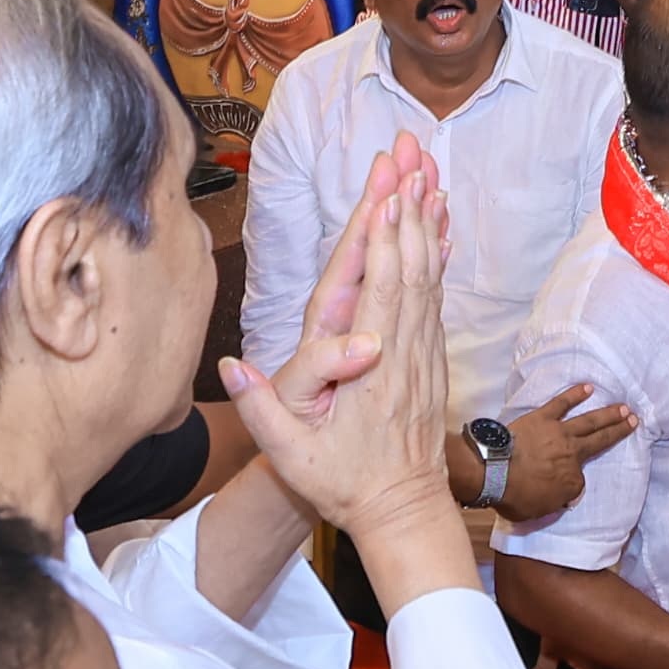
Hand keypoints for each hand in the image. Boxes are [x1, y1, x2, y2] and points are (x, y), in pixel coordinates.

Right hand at [223, 133, 459, 548]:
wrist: (402, 512)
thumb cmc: (343, 484)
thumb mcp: (292, 457)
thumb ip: (262, 410)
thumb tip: (232, 365)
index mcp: (374, 370)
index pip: (383, 292)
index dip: (387, 240)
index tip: (389, 193)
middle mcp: (406, 353)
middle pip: (412, 269)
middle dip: (411, 209)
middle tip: (413, 156)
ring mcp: (424, 355)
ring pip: (430, 278)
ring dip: (427, 224)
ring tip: (428, 174)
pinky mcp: (430, 361)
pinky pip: (436, 298)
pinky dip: (436, 258)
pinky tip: (437, 230)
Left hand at [495, 382, 637, 528]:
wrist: (492, 473)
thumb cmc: (513, 496)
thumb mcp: (539, 510)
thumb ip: (555, 500)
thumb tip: (563, 494)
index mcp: (571, 480)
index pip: (579, 482)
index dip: (570, 487)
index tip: (560, 490)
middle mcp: (571, 453)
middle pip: (600, 440)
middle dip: (618, 431)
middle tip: (634, 420)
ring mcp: (557, 432)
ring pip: (588, 421)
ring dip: (607, 414)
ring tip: (623, 407)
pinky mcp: (542, 417)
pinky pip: (561, 403)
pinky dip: (574, 394)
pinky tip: (588, 387)